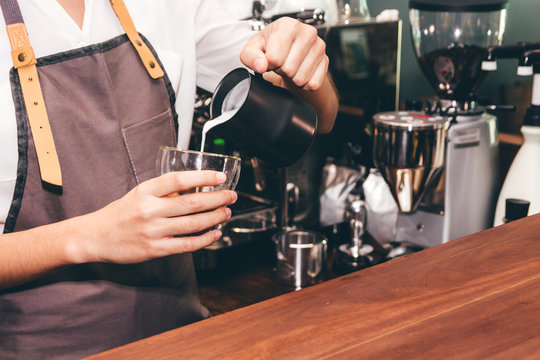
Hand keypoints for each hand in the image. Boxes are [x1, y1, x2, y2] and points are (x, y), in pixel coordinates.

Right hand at [71, 170, 236, 263]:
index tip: (220, 177)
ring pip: (193, 223)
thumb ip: (164, 191)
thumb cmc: (120, 213)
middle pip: (191, 203)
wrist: (96, 237)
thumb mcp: (139, 193)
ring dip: (215, 218)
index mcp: (145, 191)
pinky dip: (204, 239)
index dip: (202, 177)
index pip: (178, 180)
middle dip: (217, 199)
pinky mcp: (155, 249)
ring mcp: (153, 231)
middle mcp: (149, 209)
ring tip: (226, 212)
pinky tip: (215, 233)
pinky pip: (186, 245)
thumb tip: (195, 187)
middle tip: (231, 196)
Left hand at [240, 17, 328, 90]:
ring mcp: (319, 46)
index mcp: (287, 26)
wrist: (291, 52)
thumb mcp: (254, 49)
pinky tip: (300, 73)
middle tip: (282, 63)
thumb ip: (250, 56)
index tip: (271, 59)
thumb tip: (261, 65)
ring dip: (293, 78)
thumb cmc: (272, 48)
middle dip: (282, 71)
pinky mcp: (325, 61)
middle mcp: (307, 32)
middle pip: (288, 69)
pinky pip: (312, 84)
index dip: (270, 64)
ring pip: (301, 78)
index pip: (275, 58)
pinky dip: (304, 84)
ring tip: (291, 67)